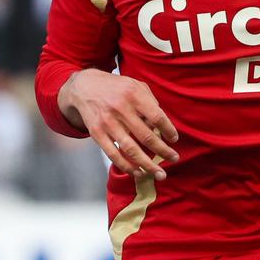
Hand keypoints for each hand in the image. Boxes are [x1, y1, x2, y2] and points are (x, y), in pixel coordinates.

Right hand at [57, 70, 179, 179]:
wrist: (85, 87)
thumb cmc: (116, 88)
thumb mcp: (135, 85)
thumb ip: (151, 102)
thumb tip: (162, 127)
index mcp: (133, 94)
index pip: (157, 117)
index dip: (168, 130)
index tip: (174, 140)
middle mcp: (120, 109)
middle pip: (146, 136)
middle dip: (163, 151)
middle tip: (174, 159)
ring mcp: (107, 122)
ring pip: (131, 149)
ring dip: (147, 164)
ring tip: (160, 173)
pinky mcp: (96, 133)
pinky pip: (113, 154)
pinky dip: (127, 166)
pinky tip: (138, 172)